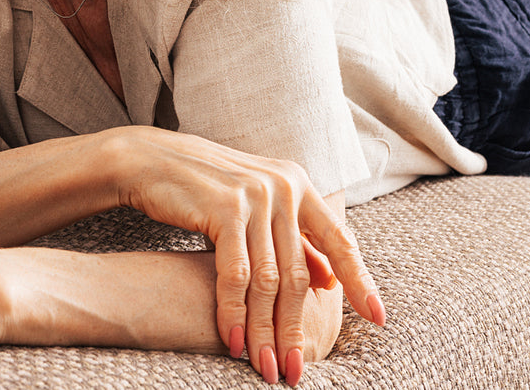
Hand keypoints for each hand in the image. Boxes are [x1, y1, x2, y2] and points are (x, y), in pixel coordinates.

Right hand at [109, 127, 383, 384]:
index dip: (360, 280)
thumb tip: (330, 281)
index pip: (339, 239)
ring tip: (265, 366)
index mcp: (298, 184)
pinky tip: (232, 340)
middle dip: (296, 329)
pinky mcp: (226, 208)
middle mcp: (284, 187)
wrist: (151, 160)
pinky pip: (236, 275)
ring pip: (269, 281)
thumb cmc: (205, 190)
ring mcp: (256, 196)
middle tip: (293, 370)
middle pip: (299, 274)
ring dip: (265, 330)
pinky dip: (234, 312)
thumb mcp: (256, 209)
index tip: (379, 318)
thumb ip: (293, 240)